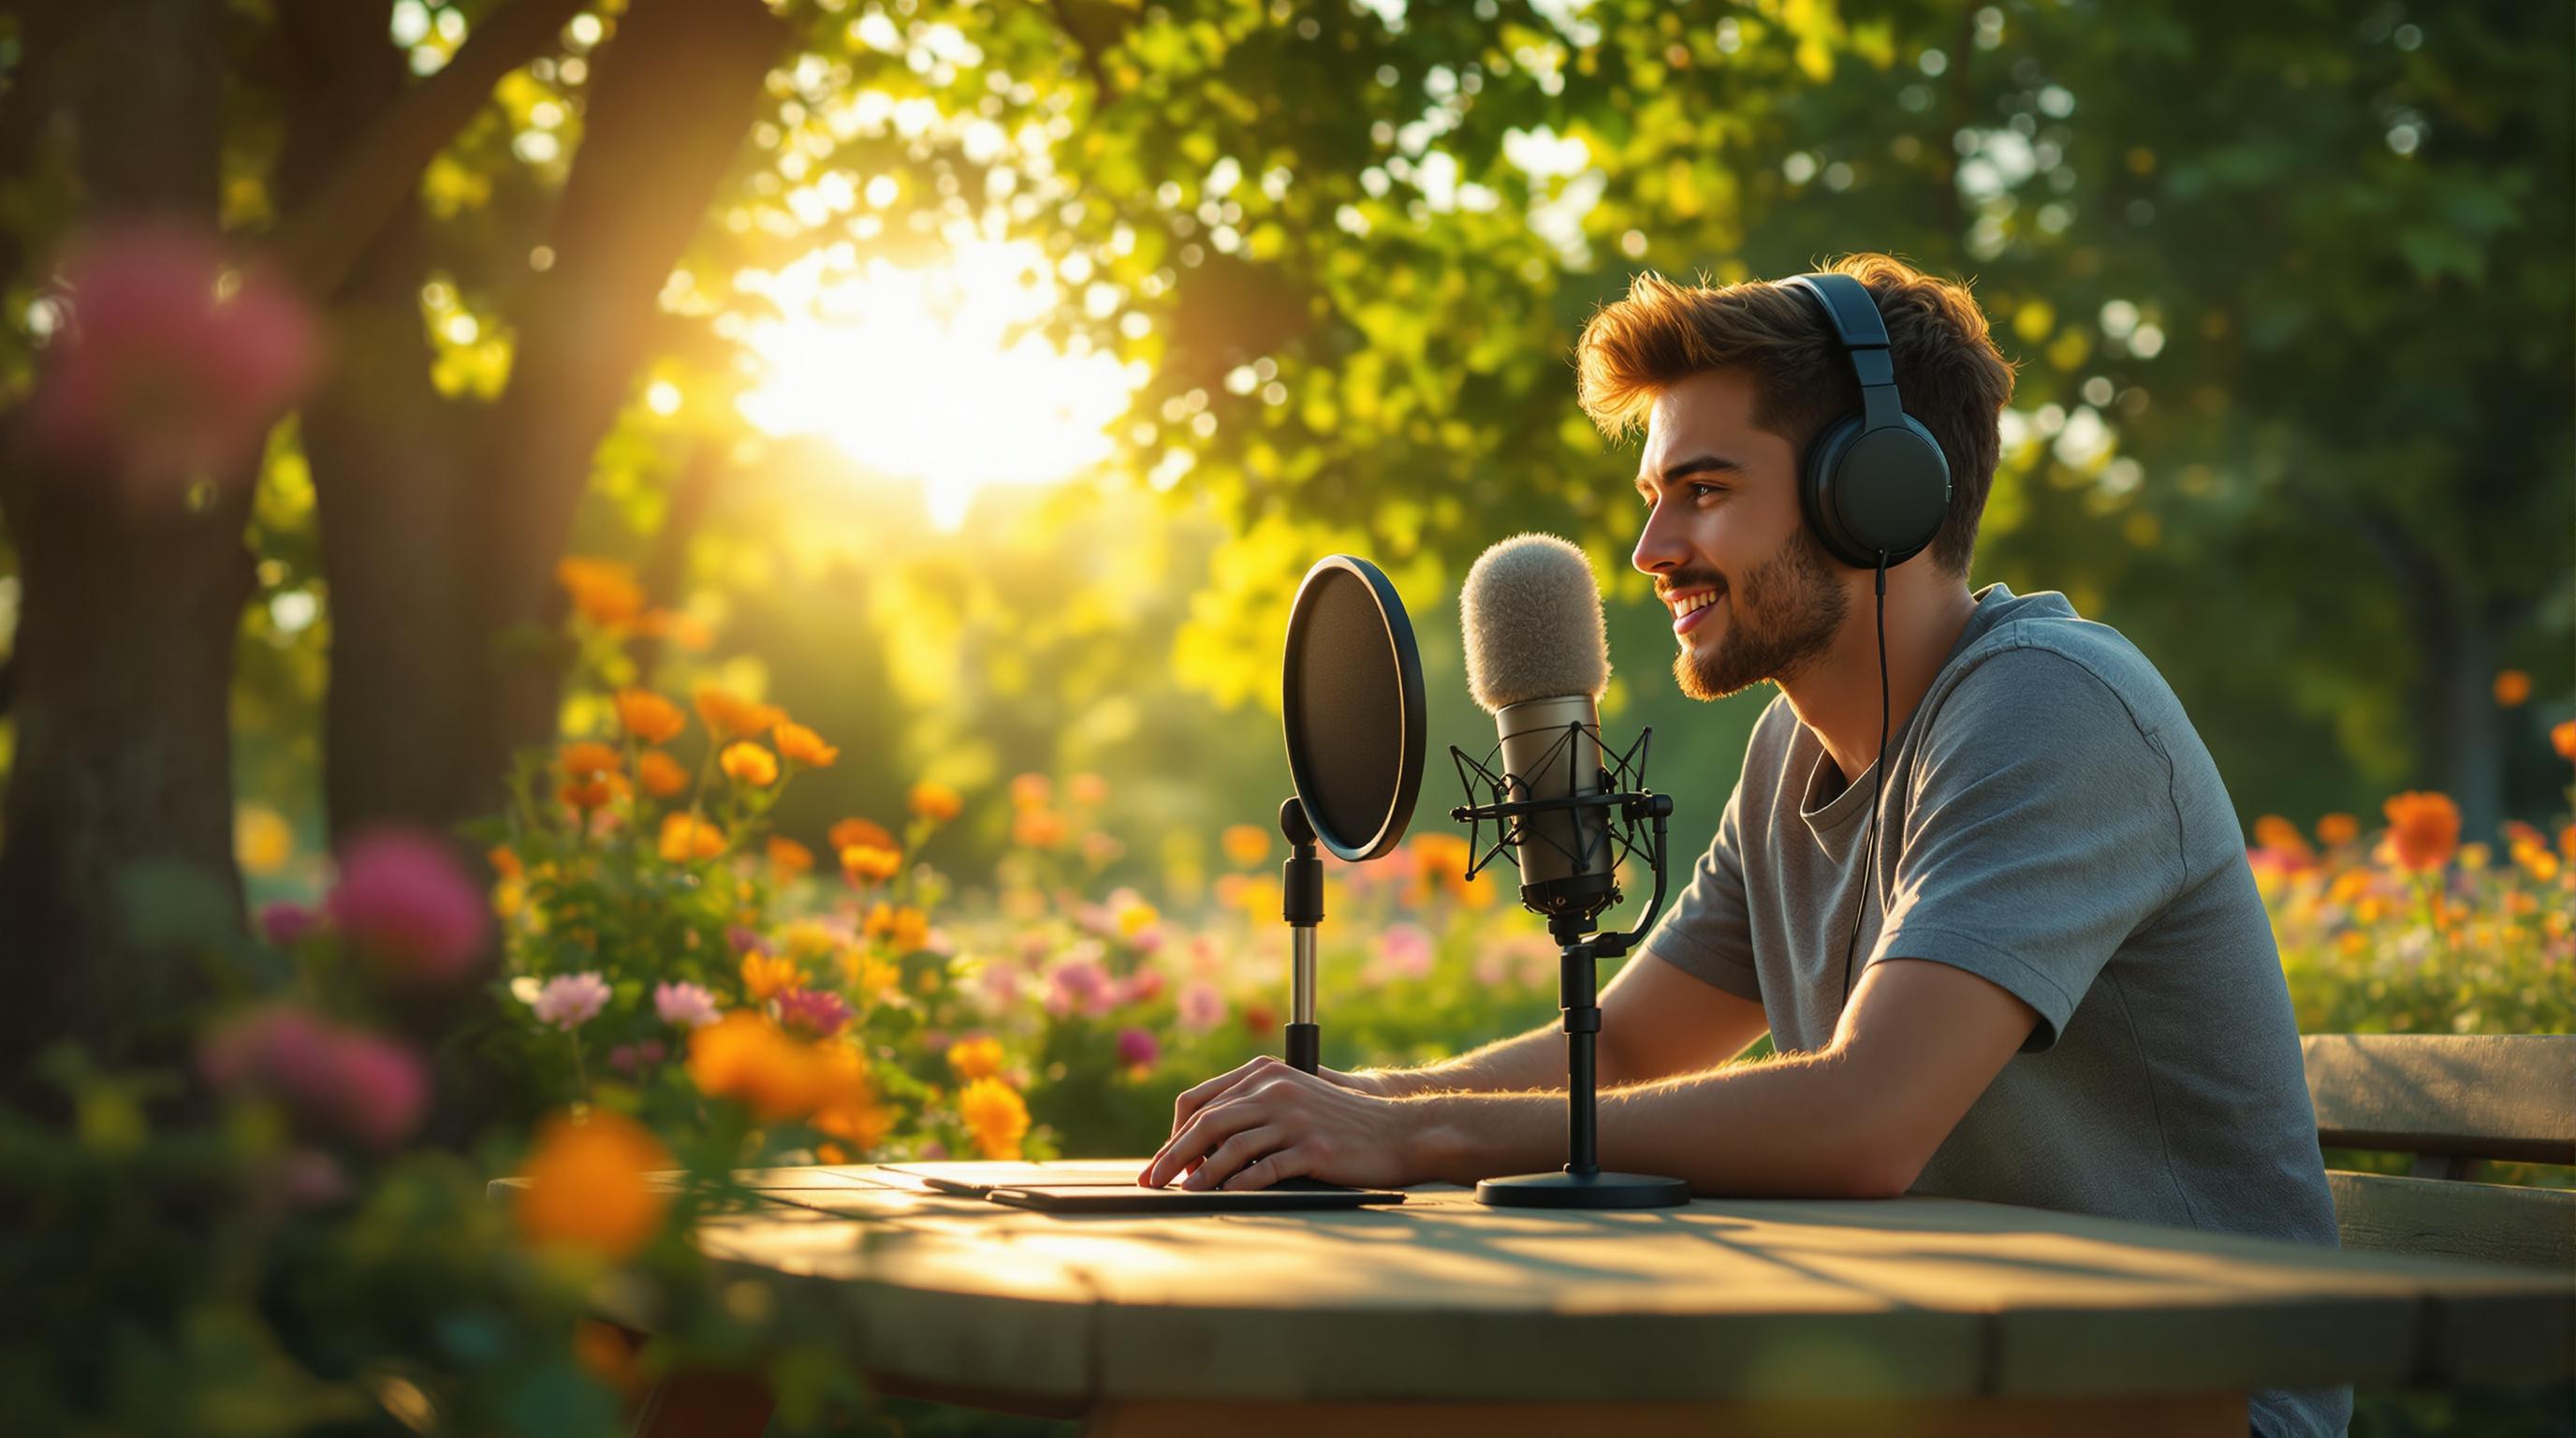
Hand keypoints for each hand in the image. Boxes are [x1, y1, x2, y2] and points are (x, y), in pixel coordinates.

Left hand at [1139, 1055, 1423, 1190]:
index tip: (1162, 1160)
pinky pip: (1265, 1168)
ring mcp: (1294, 1118)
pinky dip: (1239, 1186)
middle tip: (1152, 1182)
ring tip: (1182, 1195)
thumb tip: (1202, 1148)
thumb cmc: (1341, 1123)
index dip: (1174, 1134)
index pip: (1199, 1100)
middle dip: (1172, 1156)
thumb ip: (1251, 1110)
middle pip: (1206, 1123)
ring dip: (1199, 1176)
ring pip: (1229, 1147)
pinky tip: (1224, 1199)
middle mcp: (1275, 1089)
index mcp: (1264, 1073)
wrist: (1397, 1131)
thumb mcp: (1293, 1101)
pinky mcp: (1313, 1147)